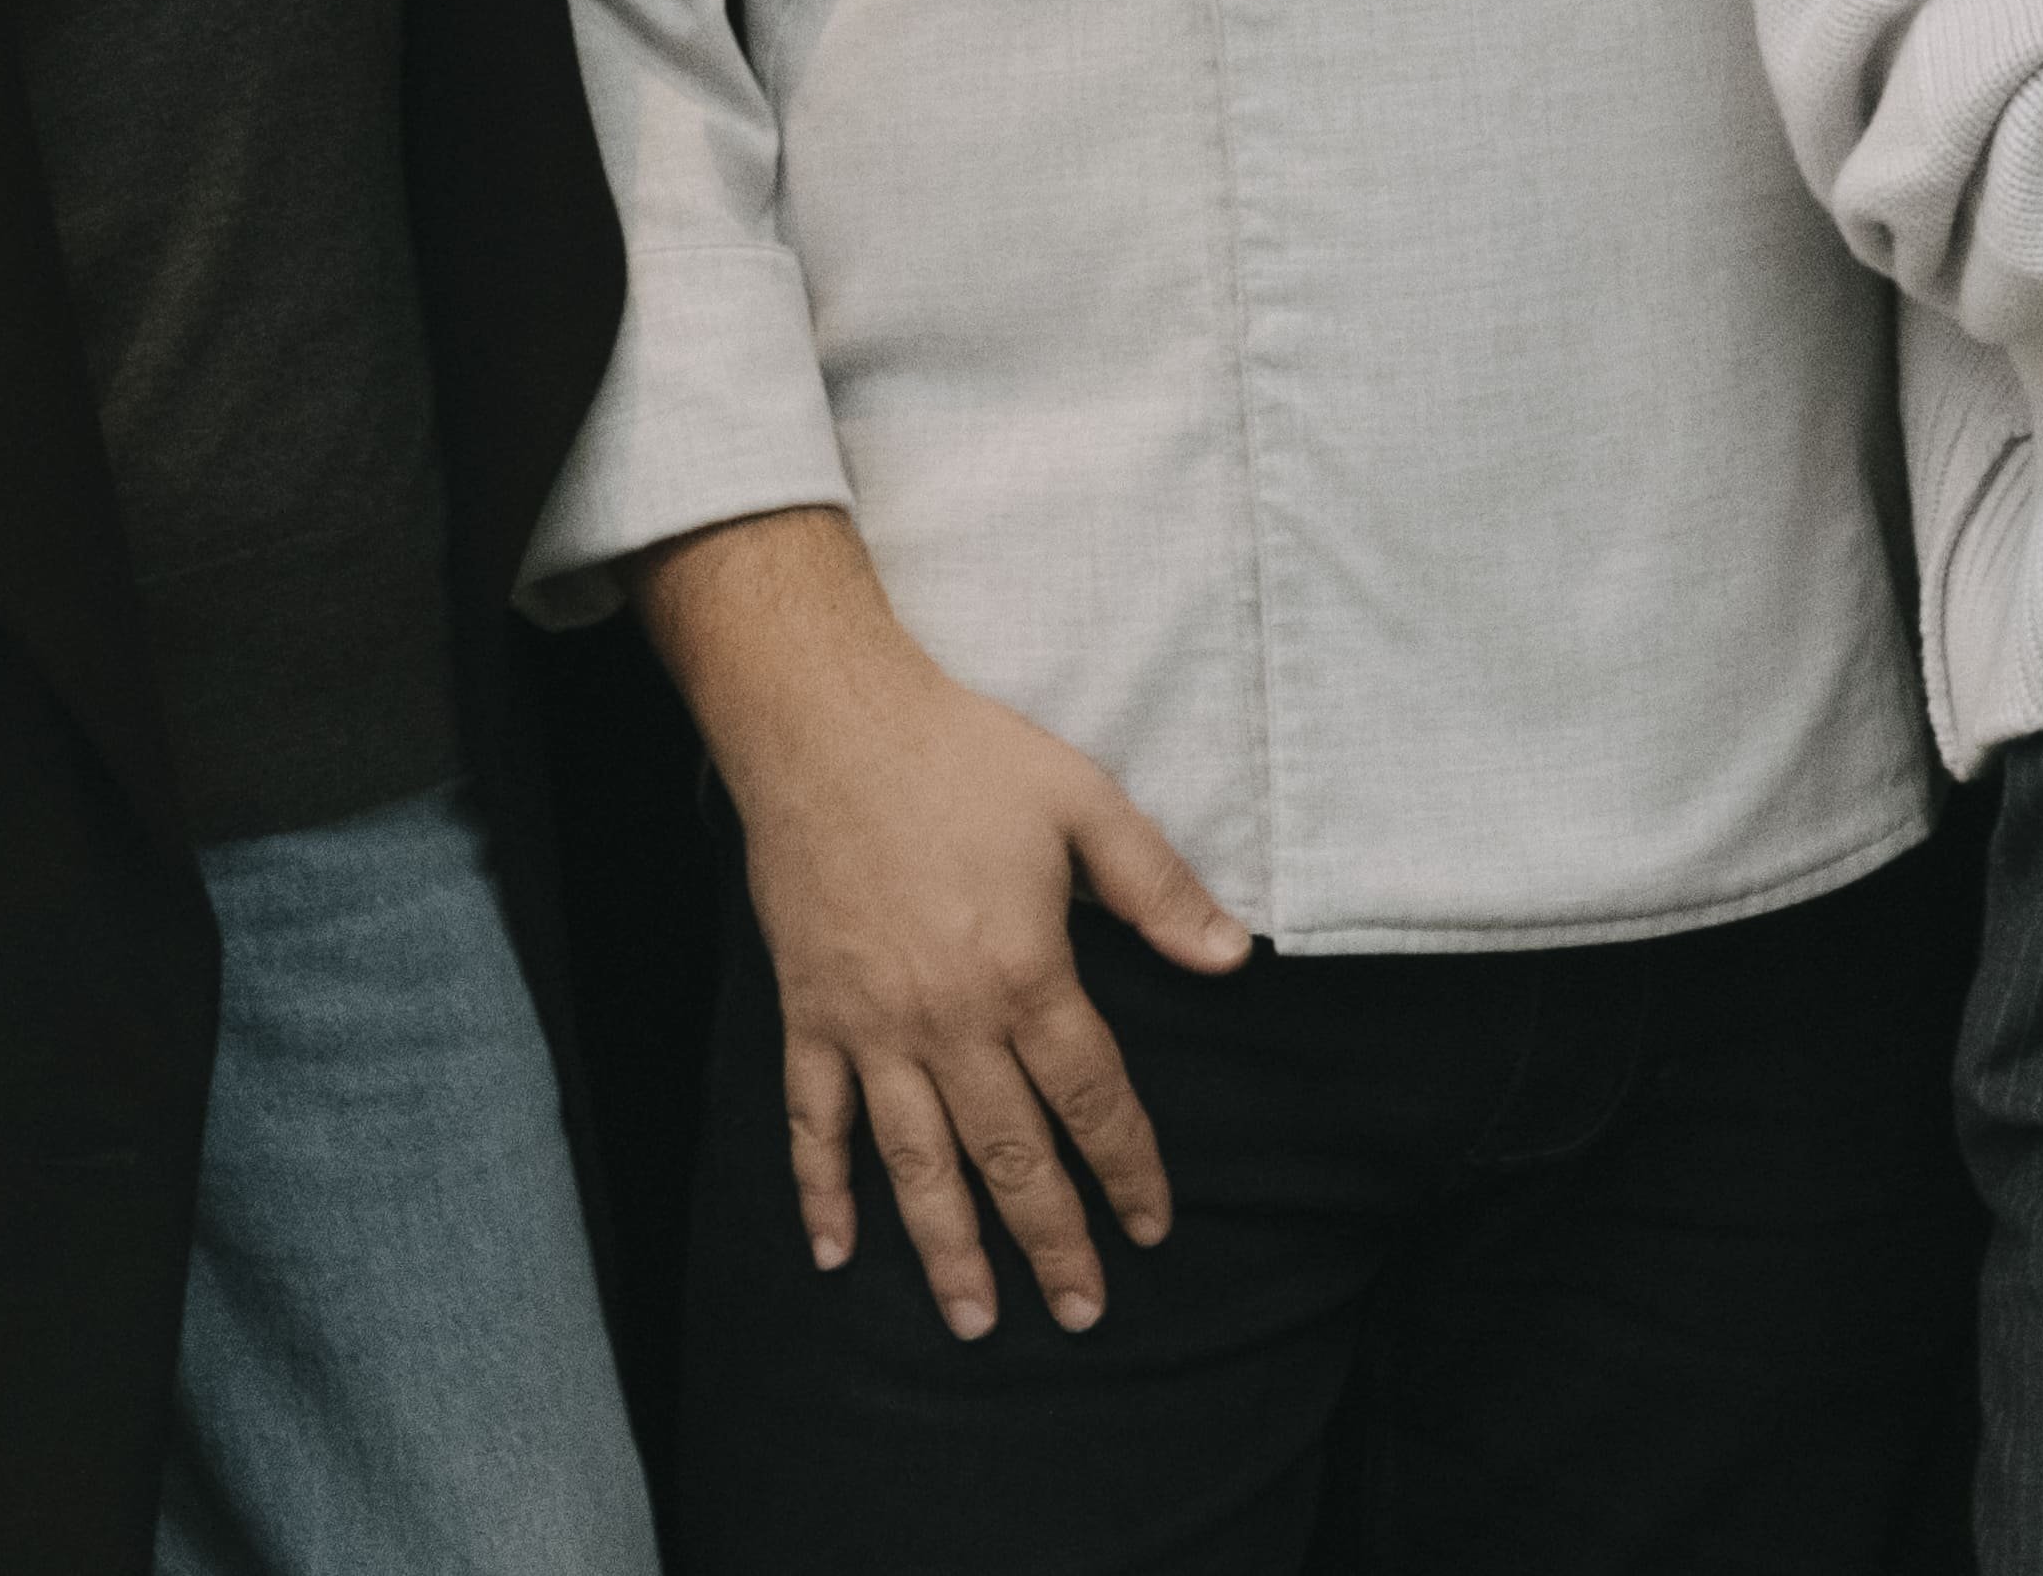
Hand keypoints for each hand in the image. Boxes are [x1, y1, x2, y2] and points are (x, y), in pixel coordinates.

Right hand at [634, 507, 1249, 1336]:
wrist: (825, 722)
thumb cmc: (961, 754)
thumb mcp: (1082, 801)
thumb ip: (1159, 888)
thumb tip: (1233, 960)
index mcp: (1025, 972)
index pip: (1091, 1099)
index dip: (1126, 1169)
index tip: (1152, 1228)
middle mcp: (948, 1019)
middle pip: (1009, 1154)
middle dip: (1051, 1241)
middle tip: (1083, 1313)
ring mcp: (871, 1024)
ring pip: (914, 1162)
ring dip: (948, 1248)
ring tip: (977, 1321)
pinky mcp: (809, 1012)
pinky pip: (812, 1119)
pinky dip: (819, 1190)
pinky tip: (836, 1252)